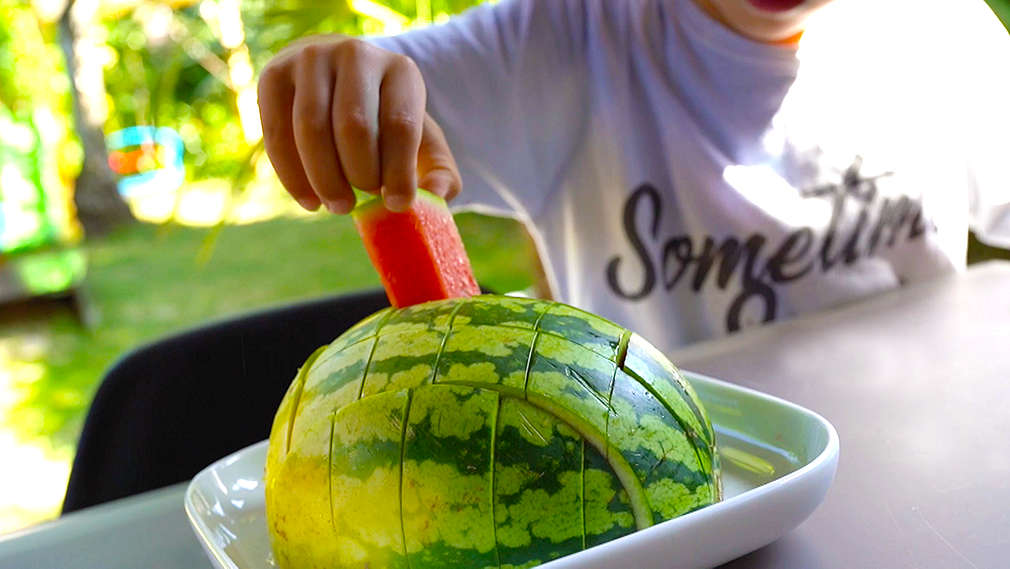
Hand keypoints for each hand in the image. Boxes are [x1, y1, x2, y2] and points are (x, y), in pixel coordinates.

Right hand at [257, 36, 461, 212]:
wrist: (337, 81)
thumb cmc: (385, 122)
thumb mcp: (422, 143)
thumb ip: (440, 173)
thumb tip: (438, 196)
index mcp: (401, 70)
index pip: (400, 125)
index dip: (399, 173)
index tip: (398, 206)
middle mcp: (357, 55)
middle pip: (353, 126)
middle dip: (359, 176)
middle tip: (360, 204)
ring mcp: (312, 59)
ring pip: (311, 129)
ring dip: (324, 180)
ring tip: (338, 206)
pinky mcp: (274, 74)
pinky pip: (276, 133)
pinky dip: (292, 177)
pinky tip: (310, 201)